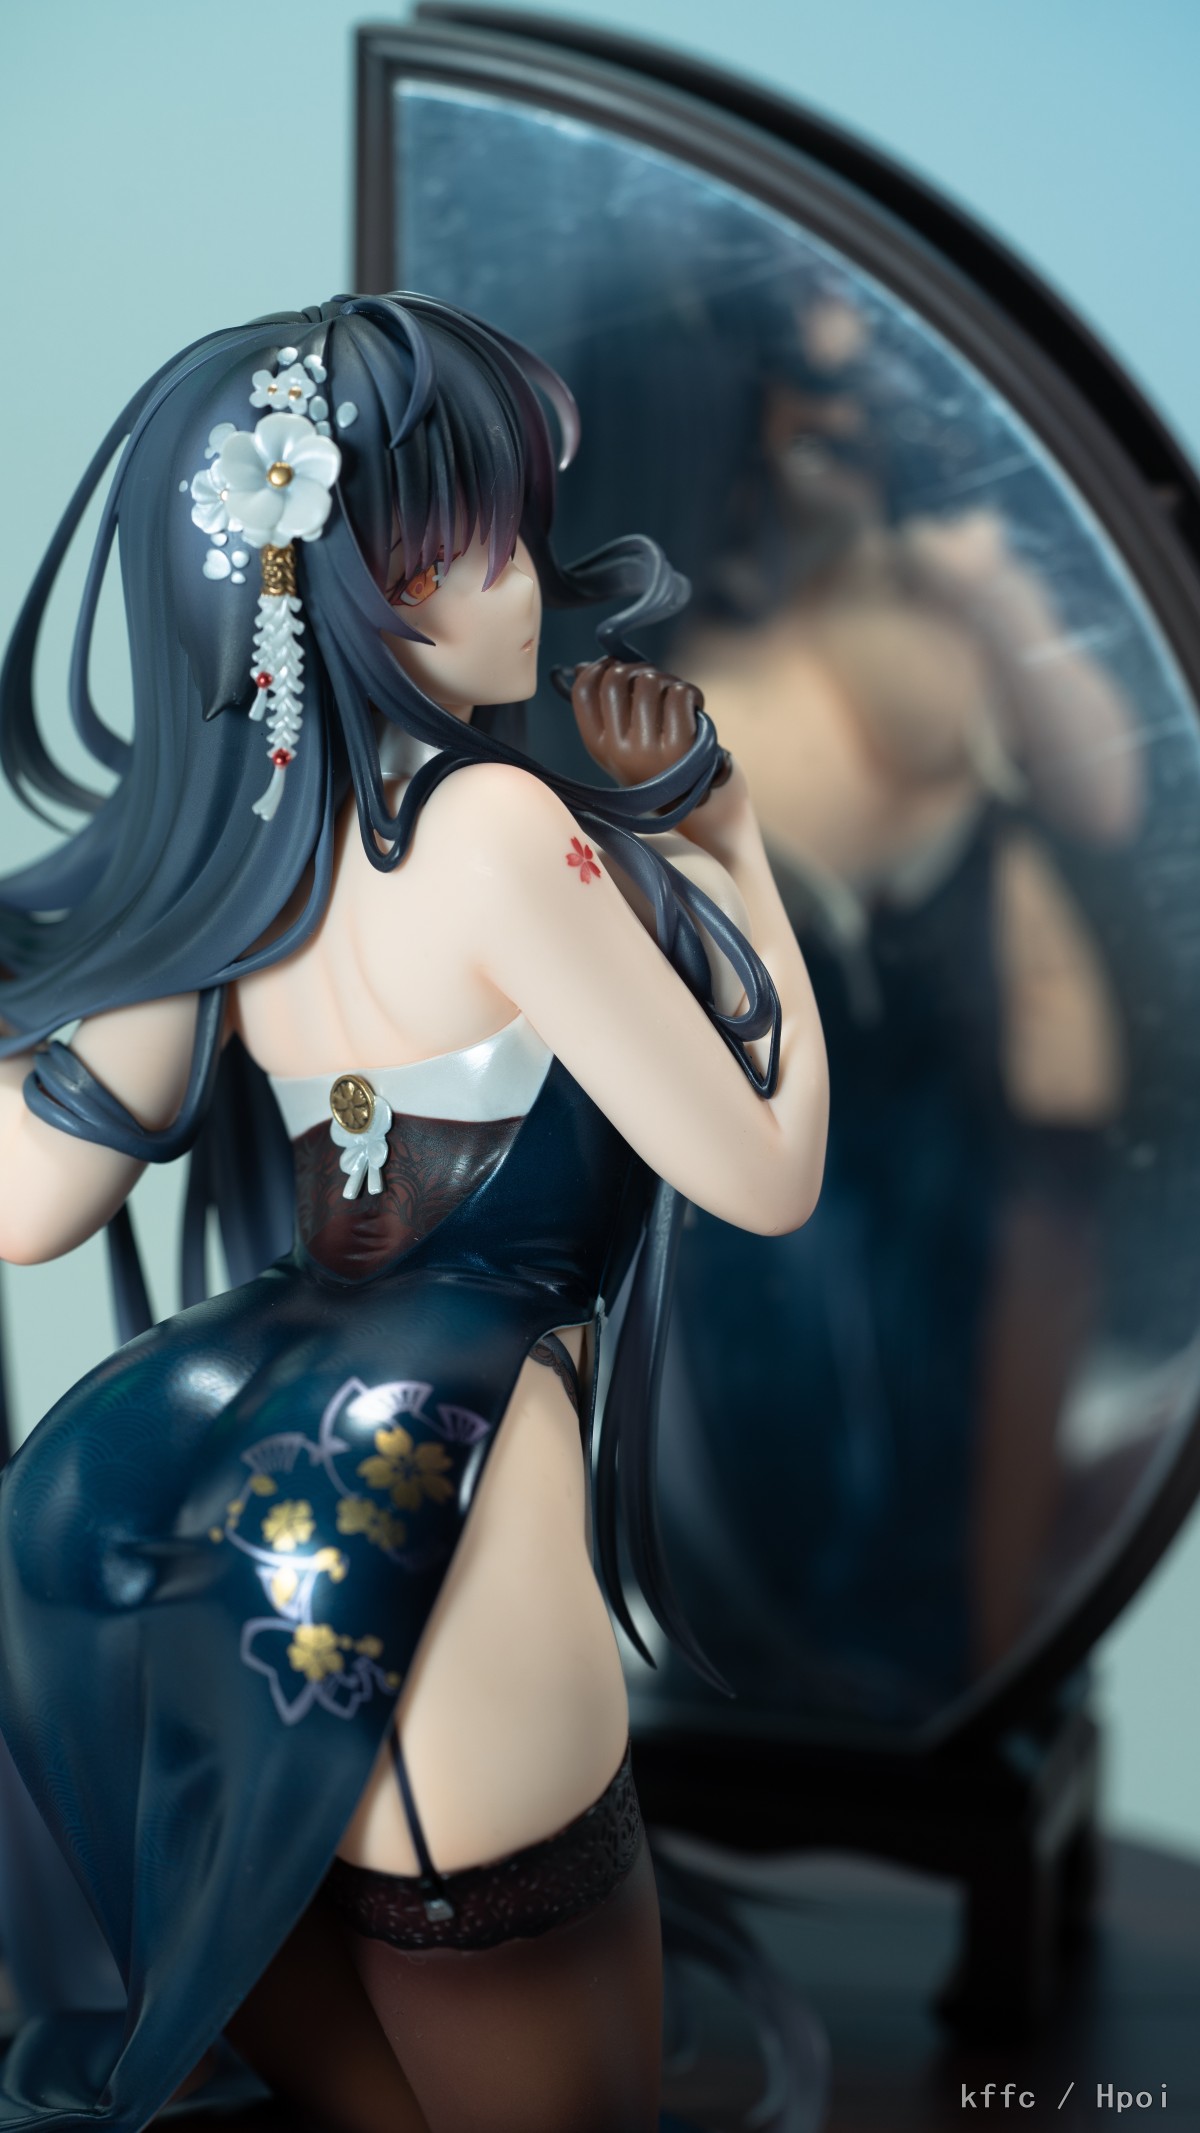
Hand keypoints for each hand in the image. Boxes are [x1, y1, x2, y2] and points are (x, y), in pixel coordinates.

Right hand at [570, 659, 702, 787]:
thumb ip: (602, 706)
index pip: (583, 692)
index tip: (613, 664)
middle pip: (616, 679)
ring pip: (650, 681)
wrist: (685, 799)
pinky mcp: (680, 746)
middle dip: (635, 668)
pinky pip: (679, 694)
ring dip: (665, 678)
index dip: (597, 668)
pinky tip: (692, 703)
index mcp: (598, 746)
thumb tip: (581, 667)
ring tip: (673, 693)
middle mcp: (618, 749)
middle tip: (650, 678)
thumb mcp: (618, 740)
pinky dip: (689, 691)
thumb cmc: (648, 759)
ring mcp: (648, 749)